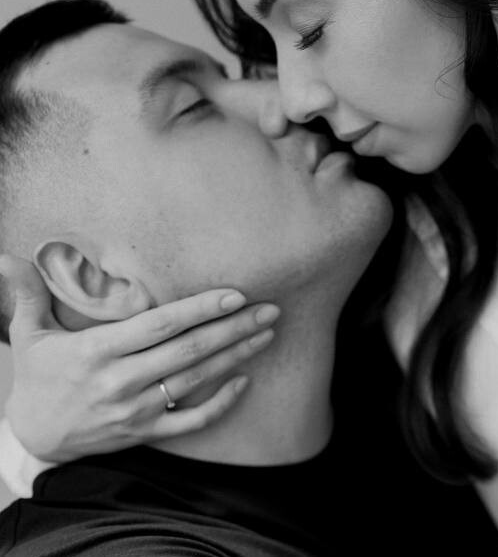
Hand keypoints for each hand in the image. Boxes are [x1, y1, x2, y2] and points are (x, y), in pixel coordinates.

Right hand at [1, 255, 278, 461]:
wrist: (31, 438)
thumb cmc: (39, 378)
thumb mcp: (30, 336)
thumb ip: (28, 297)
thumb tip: (8, 260)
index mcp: (97, 350)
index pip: (159, 324)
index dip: (200, 309)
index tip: (235, 294)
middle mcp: (120, 380)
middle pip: (188, 351)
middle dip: (234, 328)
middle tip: (270, 309)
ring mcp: (134, 410)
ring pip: (195, 381)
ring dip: (236, 356)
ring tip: (267, 334)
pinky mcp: (143, 433)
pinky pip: (190, 421)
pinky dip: (220, 404)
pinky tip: (244, 382)